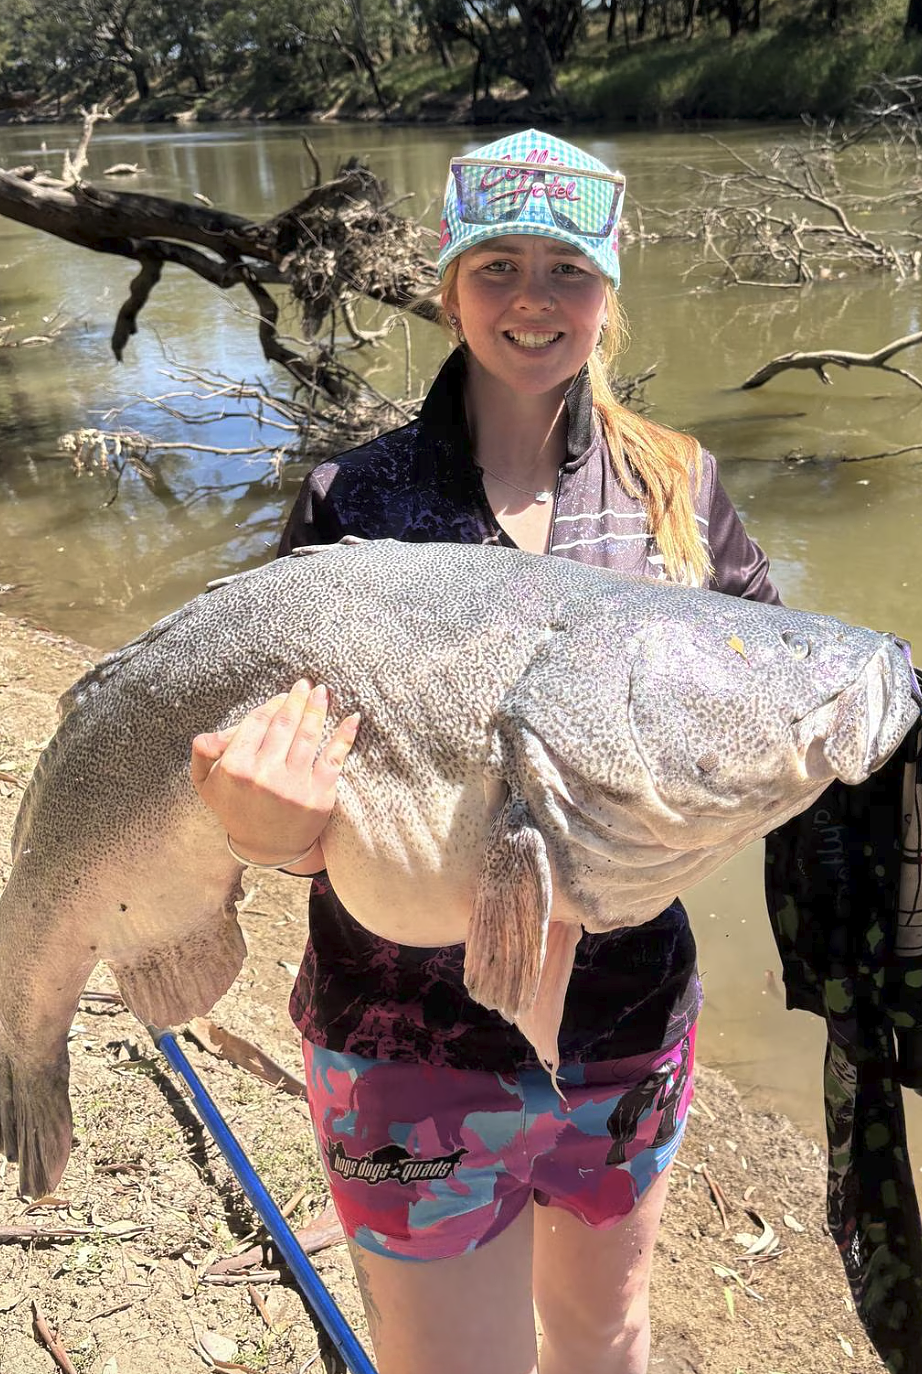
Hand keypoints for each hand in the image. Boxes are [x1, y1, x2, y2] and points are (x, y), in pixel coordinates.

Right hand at [191, 680, 359, 869]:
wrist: (267, 848)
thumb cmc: (237, 809)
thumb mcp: (207, 785)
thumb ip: (203, 753)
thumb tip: (212, 733)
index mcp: (236, 768)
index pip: (257, 722)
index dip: (272, 705)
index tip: (283, 697)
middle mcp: (264, 775)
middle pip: (284, 724)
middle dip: (296, 700)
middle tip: (305, 685)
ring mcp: (293, 785)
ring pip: (308, 736)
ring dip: (318, 709)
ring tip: (323, 692)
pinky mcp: (318, 796)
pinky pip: (334, 758)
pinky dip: (344, 736)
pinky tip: (352, 718)